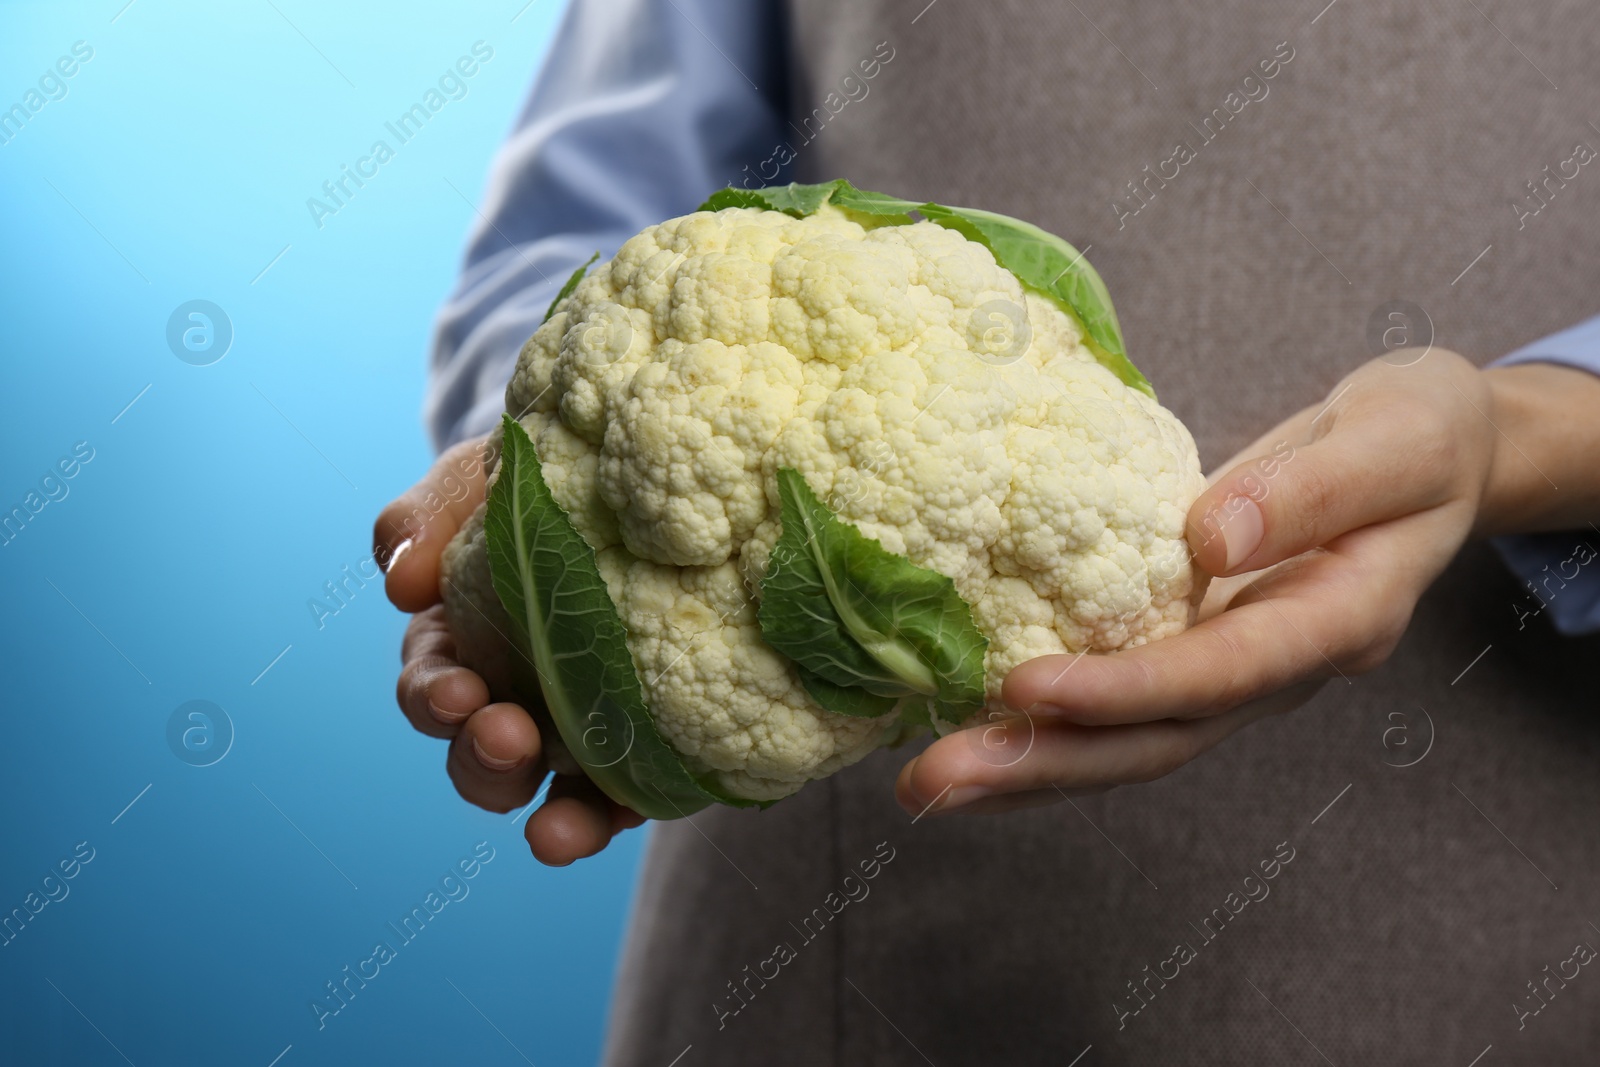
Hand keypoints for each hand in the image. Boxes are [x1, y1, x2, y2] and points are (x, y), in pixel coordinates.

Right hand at [375, 435, 643, 863]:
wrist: (643, 482)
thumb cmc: (543, 480)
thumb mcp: (479, 479)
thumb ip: (428, 517)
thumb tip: (403, 582)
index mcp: (464, 643)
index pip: (432, 687)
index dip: (434, 698)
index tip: (455, 691)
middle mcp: (516, 700)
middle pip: (482, 758)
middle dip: (485, 761)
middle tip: (509, 736)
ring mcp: (582, 732)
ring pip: (550, 797)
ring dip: (547, 820)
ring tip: (557, 829)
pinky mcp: (647, 750)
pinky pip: (627, 799)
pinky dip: (614, 822)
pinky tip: (620, 822)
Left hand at [896, 349, 1507, 815]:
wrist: (1427, 453)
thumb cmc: (1417, 437)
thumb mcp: (1393, 440)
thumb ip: (1310, 491)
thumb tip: (1209, 538)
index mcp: (1335, 623)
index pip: (1222, 675)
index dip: (1126, 690)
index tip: (1026, 687)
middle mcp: (1275, 670)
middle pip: (1158, 741)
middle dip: (1046, 764)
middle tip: (934, 779)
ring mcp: (1230, 670)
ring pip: (1127, 742)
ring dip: (1027, 767)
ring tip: (926, 781)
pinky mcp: (1190, 647)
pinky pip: (1114, 707)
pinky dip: (1041, 730)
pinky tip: (965, 734)